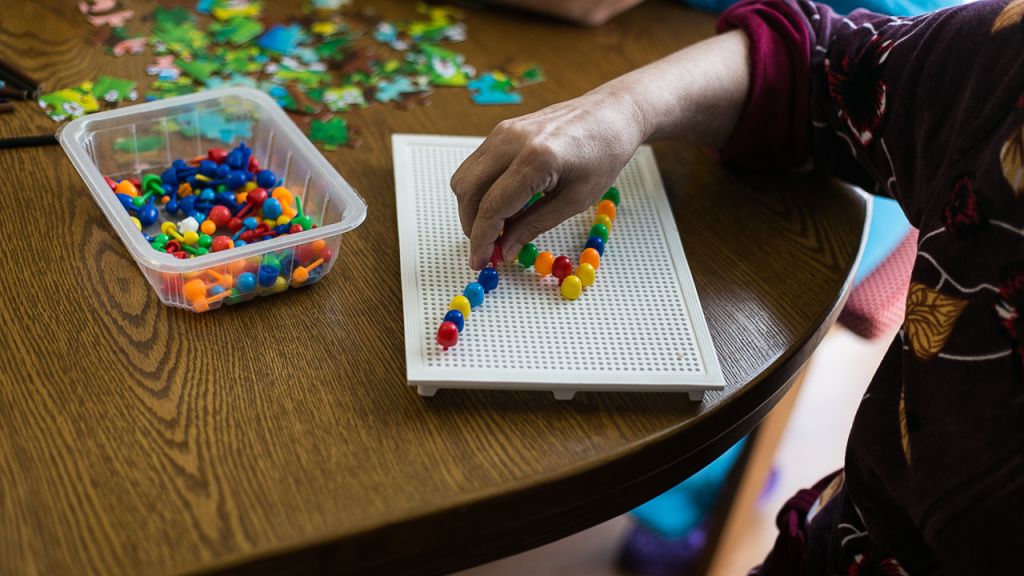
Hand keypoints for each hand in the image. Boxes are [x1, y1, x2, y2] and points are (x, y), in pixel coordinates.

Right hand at [451, 90, 644, 269]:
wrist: (611, 114)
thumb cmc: (603, 154)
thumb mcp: (575, 200)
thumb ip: (534, 225)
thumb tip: (505, 250)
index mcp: (536, 158)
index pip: (492, 206)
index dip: (482, 240)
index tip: (480, 261)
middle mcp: (512, 140)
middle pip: (467, 191)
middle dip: (471, 225)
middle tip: (488, 248)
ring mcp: (503, 131)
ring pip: (465, 177)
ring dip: (473, 208)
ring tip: (498, 228)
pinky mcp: (502, 130)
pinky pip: (476, 165)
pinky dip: (481, 190)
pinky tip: (503, 205)